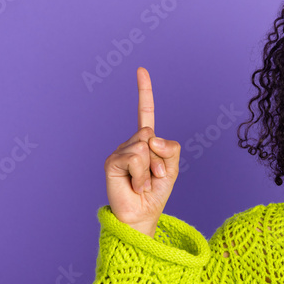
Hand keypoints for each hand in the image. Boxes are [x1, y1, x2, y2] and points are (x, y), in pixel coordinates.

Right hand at [104, 67, 181, 236]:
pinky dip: (141, 174)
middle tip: (154, 176)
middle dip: (161, 159)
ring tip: (143, 182)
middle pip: (153, 136)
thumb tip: (149, 137)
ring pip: (145, 147)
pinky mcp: (112, 162)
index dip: (144, 91)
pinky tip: (135, 184)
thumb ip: (169, 149)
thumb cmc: (156, 192)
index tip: (141, 69)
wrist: (142, 214)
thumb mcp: (172, 169)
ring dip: (151, 169)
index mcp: (146, 142)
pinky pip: (135, 157)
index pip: (144, 112)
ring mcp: (120, 151)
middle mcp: (131, 143)